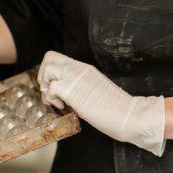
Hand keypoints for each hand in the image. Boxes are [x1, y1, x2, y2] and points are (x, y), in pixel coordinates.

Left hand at [38, 52, 165, 155]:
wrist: (128, 114)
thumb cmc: (115, 108)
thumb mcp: (95, 88)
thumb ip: (81, 86)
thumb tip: (69, 94)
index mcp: (84, 68)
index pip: (59, 58)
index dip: (50, 70)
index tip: (54, 86)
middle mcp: (78, 69)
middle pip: (49, 57)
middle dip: (43, 74)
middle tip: (49, 91)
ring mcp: (74, 78)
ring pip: (47, 71)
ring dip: (46, 87)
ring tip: (56, 100)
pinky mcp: (71, 91)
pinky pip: (50, 89)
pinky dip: (51, 99)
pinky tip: (62, 106)